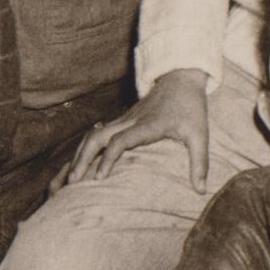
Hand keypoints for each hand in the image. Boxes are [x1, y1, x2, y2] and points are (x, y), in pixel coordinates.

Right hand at [61, 68, 210, 191]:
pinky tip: (78, 164)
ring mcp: (123, 120)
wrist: (180, 79)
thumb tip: (201, 190)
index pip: (121, 141)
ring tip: (68, 178)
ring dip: (79, 155)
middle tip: (71, 182)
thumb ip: (199, 162)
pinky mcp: (121, 121)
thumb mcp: (199, 134)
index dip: (108, 159)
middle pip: (97, 138)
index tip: (99, 178)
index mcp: (147, 125)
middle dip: (82, 159)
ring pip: (92, 136)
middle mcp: (129, 122)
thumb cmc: (190, 107)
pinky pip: (97, 135)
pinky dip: (84, 149)